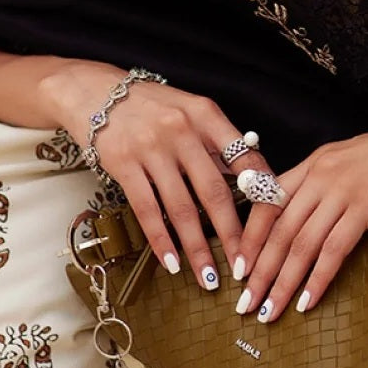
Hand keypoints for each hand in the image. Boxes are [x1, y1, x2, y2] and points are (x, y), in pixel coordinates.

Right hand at [41, 59, 276, 289]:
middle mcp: (182, 130)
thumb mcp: (191, 111)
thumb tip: (253, 177)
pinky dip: (160, 240)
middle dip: (232, 234)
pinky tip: (171, 262)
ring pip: (181, 207)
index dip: (262, 193)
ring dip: (196, 247)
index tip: (273, 225)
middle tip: (243, 266)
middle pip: (214, 191)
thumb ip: (218, 141)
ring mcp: (151, 148)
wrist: (94, 91)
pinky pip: (147, 210)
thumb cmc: (150, 105)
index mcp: (207, 115)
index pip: (245, 157)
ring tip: (208, 276)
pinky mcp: (123, 164)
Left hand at [232, 121, 367, 322]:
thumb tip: (303, 218)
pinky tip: (307, 301)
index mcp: (311, 164)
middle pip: (279, 230)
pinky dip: (318, 278)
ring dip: (283, 283)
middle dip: (260, 271)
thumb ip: (323, 184)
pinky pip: (334, 249)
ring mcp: (342, 190)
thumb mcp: (348, 161)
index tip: (240, 270)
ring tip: (270, 311)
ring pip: (301, 244)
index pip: (266, 204)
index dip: (250, 239)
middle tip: (246, 303)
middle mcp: (319, 175)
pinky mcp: (366, 206)